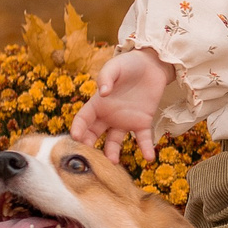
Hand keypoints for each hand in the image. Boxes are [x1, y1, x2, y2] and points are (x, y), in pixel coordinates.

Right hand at [71, 51, 173, 166]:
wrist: (152, 65)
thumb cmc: (128, 64)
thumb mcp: (114, 67)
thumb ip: (106, 78)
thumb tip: (103, 92)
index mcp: (97, 104)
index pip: (82, 119)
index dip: (78, 128)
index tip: (75, 137)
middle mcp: (108, 116)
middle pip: (94, 134)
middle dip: (90, 146)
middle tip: (89, 156)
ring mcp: (125, 121)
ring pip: (115, 142)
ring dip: (113, 153)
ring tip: (113, 162)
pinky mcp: (142, 122)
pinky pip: (143, 138)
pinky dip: (146, 148)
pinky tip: (149, 157)